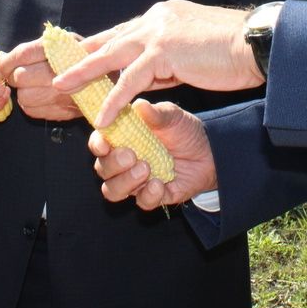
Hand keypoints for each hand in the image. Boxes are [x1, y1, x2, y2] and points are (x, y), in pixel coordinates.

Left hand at [0, 37, 81, 121]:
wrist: (108, 78)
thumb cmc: (77, 58)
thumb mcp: (57, 45)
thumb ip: (27, 51)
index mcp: (61, 48)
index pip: (23, 54)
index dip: (6, 63)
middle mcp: (63, 72)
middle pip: (21, 77)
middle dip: (15, 77)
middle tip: (20, 76)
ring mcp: (66, 94)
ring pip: (24, 97)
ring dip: (24, 92)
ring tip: (33, 87)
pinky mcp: (65, 112)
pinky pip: (32, 111)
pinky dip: (31, 105)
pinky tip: (40, 97)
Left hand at [51, 0, 261, 127]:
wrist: (255, 44)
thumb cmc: (231, 51)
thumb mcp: (191, 51)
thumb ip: (166, 59)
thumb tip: (148, 75)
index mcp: (161, 16)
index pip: (121, 33)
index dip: (97, 47)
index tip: (76, 58)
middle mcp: (155, 19)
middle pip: (108, 39)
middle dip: (80, 56)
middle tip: (54, 69)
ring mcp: (158, 32)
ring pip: (111, 55)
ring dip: (83, 73)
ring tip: (60, 87)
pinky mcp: (165, 51)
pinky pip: (131, 80)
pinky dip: (114, 98)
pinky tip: (103, 116)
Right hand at [90, 101, 215, 208]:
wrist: (210, 152)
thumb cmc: (184, 131)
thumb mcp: (172, 116)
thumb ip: (155, 113)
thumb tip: (139, 105)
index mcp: (123, 139)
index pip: (99, 143)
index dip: (97, 144)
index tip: (105, 143)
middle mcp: (124, 162)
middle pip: (102, 169)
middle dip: (113, 164)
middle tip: (132, 155)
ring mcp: (137, 181)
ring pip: (113, 190)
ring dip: (125, 182)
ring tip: (146, 169)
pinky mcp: (153, 196)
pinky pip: (141, 202)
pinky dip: (148, 195)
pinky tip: (160, 183)